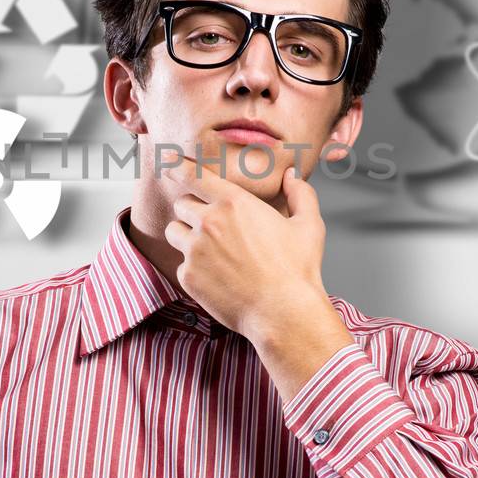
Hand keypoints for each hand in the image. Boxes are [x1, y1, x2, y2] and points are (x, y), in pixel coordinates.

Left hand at [161, 160, 332, 342]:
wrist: (284, 313)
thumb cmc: (298, 270)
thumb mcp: (309, 225)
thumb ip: (300, 193)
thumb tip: (291, 176)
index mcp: (235, 203)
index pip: (194, 175)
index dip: (178, 167)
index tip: (169, 163)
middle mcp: (209, 222)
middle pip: (182, 204)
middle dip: (193, 210)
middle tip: (210, 225)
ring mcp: (195, 250)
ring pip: (174, 231)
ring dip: (185, 236)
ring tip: (208, 250)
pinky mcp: (188, 276)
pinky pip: (180, 264)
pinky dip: (193, 268)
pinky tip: (216, 276)